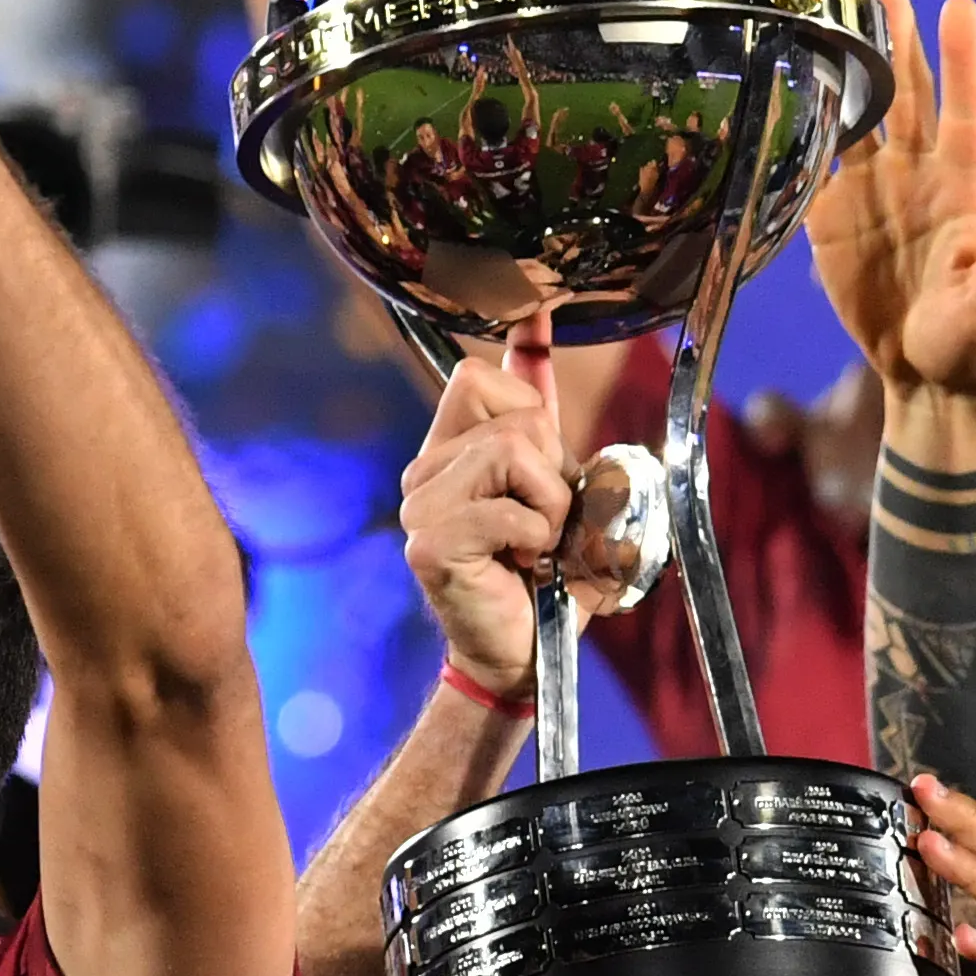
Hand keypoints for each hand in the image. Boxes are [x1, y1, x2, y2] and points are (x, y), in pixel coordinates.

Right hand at [397, 314, 571, 695]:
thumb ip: (539, 407)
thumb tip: (535, 320)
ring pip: (512, 452)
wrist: (524, 655)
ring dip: (552, 505)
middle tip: (544, 524)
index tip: (546, 462)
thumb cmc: (542, 573)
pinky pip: (510, 511)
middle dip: (555, 470)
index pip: (477, 377)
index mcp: (444, 452)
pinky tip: (522, 567)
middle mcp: (422, 474)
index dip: (531, 409)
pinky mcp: (430, 544)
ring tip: (537, 545)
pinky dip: (539, 540)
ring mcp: (420, 507)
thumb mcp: (554, 478)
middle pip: (513, 419)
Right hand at [810, 0, 975, 406]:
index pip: (964, 108)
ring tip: (828, 1)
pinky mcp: (833, 213)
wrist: (929, 372)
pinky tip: (785, 73)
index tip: (958, 4)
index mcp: (967, 183)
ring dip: (845, 58)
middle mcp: (920, 172)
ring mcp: (875, 188)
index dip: (961, 59)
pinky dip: (802, 117)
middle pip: (905, 87)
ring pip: (859, 108)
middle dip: (893, 28)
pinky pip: (816, 155)